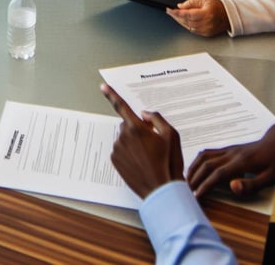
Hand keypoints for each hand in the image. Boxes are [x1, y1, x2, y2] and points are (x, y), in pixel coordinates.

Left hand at [101, 84, 183, 198]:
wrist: (161, 189)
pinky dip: (129, 153)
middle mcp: (123, 137)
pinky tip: (141, 162)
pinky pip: (121, 150)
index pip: (121, 107)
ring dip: (134, 142)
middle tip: (153, 143)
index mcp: (136, 128)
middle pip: (128, 125)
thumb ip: (157, 119)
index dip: (112, 95)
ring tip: (149, 157)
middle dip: (138, 129)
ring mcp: (118, 150)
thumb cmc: (169, 162)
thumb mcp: (172, 135)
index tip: (103, 86)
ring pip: (125, 138)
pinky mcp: (115, 161)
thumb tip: (144, 114)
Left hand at [167, 0, 229, 35]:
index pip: (187, 14)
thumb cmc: (218, 7)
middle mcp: (207, 23)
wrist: (229, 15)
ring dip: (180, 21)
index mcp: (207, 14)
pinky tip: (183, 21)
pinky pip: (192, 30)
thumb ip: (191, 3)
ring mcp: (206, 30)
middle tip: (170, 12)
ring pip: (188, 27)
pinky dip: (186, 25)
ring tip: (176, 15)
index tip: (169, 10)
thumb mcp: (204, 0)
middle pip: (186, 21)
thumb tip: (180, 6)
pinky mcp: (206, 34)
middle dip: (176, 17)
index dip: (177, 13)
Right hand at [186, 110, 274, 198]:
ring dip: (193, 168)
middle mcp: (232, 154)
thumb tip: (232, 187)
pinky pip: (208, 153)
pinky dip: (197, 161)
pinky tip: (194, 169)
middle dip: (195, 179)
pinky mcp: (228, 149)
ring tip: (186, 181)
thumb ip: (252, 184)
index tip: (196, 196)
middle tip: (185, 192)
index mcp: (242, 162)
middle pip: (207, 165)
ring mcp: (229, 150)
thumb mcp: (272, 177)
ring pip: (205, 156)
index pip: (218, 174)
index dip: (206, 185)